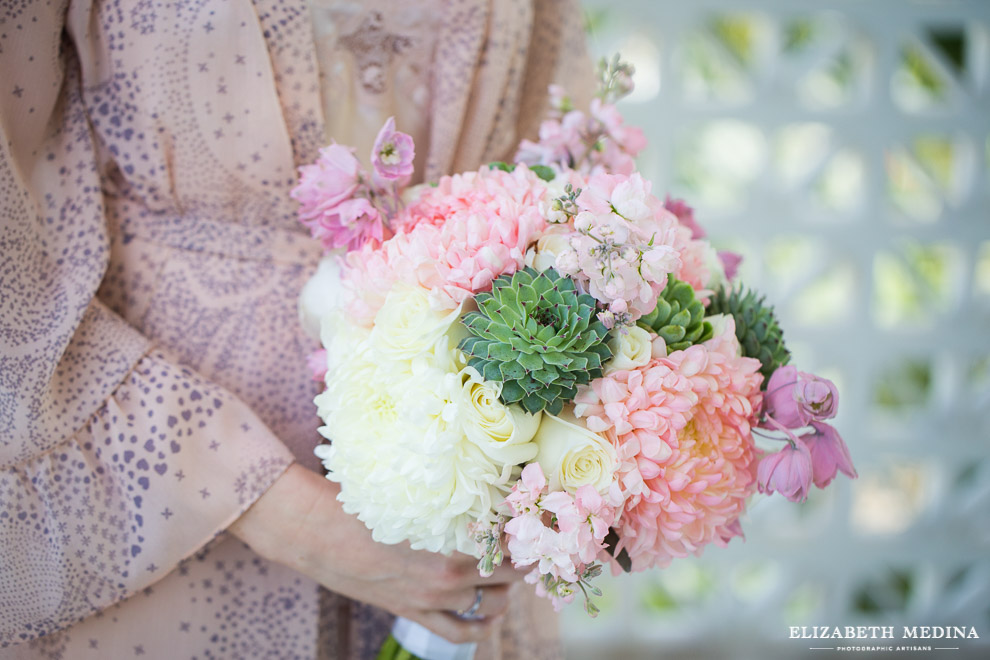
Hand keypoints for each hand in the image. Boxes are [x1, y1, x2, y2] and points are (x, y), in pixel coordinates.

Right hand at [230, 463, 524, 642]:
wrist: (318, 533)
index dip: (524, 534)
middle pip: (506, 575)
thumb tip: (481, 490)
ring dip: (504, 592)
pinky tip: (489, 618)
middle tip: (528, 548)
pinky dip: (479, 628)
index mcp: (452, 542)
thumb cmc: (365, 503)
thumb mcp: (415, 497)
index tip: (533, 523)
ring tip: (509, 577)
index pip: (507, 544)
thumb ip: (450, 501)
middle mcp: (448, 576)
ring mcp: (431, 598)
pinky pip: (457, 632)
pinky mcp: (412, 611)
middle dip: (521, 562)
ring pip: (489, 605)